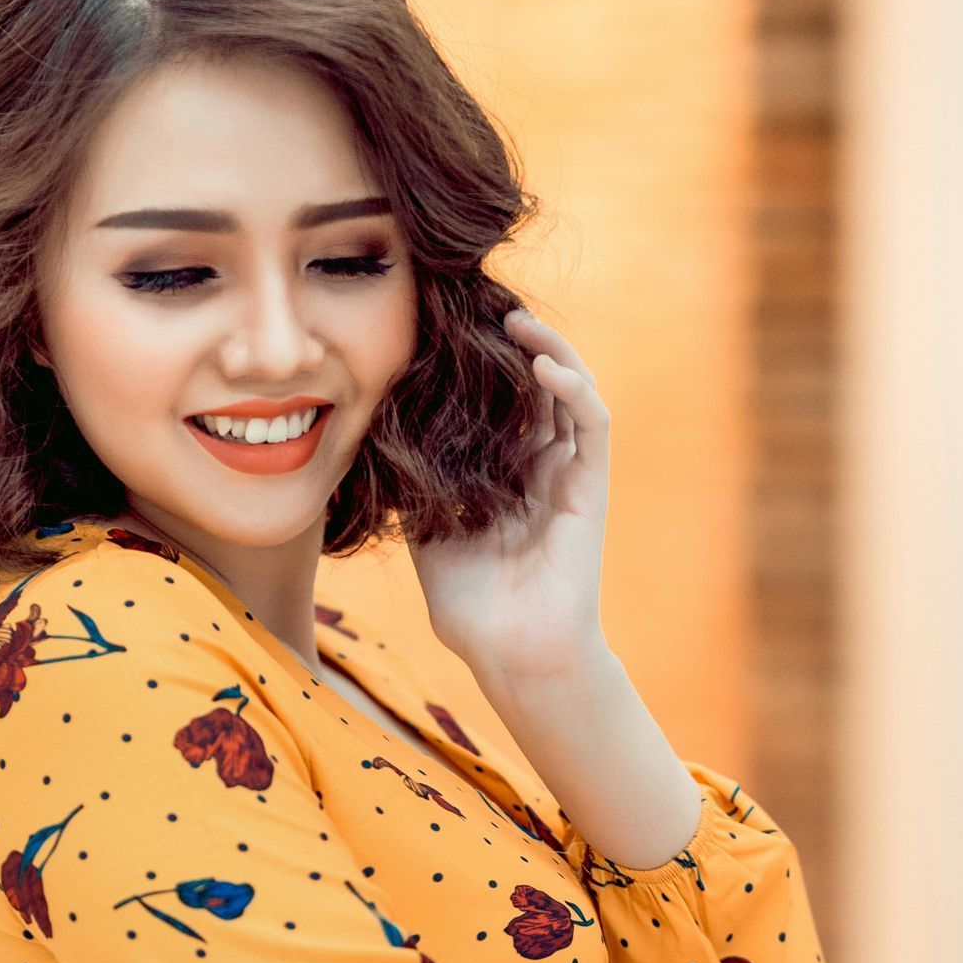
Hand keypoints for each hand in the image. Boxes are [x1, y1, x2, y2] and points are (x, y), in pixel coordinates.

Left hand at [406, 306, 612, 695]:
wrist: (512, 656)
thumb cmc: (472, 607)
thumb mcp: (427, 535)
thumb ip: (414, 490)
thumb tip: (371, 446)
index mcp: (508, 475)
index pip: (503, 403)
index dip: (485, 365)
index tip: (452, 329)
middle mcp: (543, 468)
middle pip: (538, 387)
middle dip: (518, 344)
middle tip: (486, 307)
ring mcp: (570, 476)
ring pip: (572, 393)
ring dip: (550, 350)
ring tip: (518, 320)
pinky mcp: (590, 488)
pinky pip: (591, 425)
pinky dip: (572, 388)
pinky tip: (543, 365)